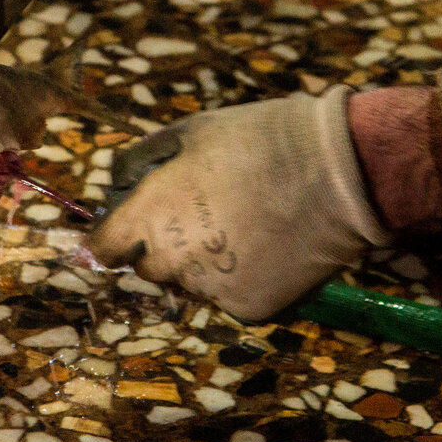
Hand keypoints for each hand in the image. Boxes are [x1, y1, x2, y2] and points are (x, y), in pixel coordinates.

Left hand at [88, 87, 388, 320]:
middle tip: (200, 212)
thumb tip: (117, 183)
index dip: (111, 238)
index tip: (124, 230)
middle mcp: (173, 262)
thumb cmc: (259, 140)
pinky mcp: (249, 309)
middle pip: (149, 268)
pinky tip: (267, 243)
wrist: (337, 173)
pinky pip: (228, 297)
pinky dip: (239, 278)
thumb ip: (142, 161)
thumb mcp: (191, 132)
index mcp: (149, 216)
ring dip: (201, 264)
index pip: (104, 248)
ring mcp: (211, 290)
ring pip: (190, 285)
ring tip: (243, 222)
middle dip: (162, 246)